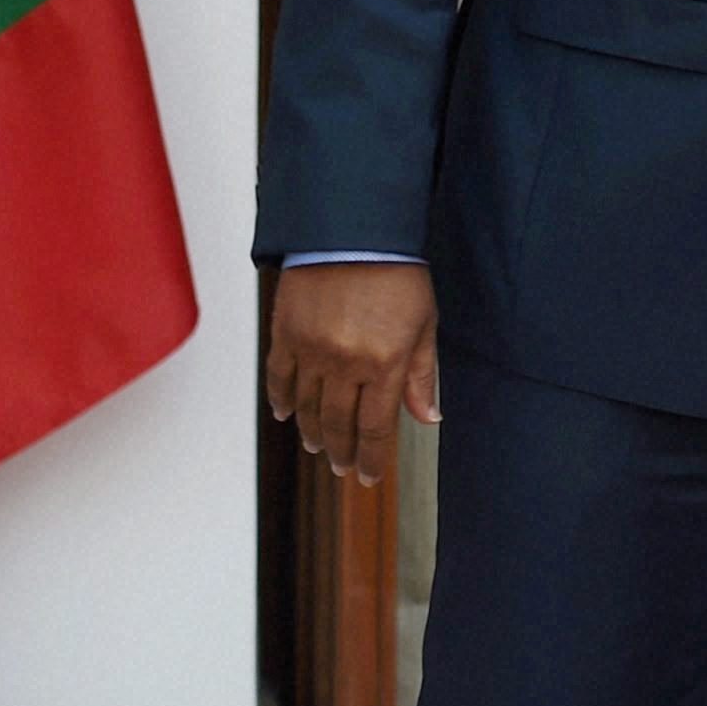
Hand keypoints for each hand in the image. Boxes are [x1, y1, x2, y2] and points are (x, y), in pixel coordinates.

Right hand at [266, 262, 439, 487]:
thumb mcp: (424, 322)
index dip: (370, 458)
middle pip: (338, 424)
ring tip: (318, 447)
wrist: (354, 230)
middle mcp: (345, 363)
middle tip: (341, 467)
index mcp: (383, 363)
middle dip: (341, 452)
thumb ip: (421, 373)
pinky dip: (282, 401)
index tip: (367, 475)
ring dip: (312, 432)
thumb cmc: (397, 271)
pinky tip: (287, 415)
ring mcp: (311, 351)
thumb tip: (427, 417)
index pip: (374, 428)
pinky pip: (279, 379)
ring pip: (307, 408)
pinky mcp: (285, 334)